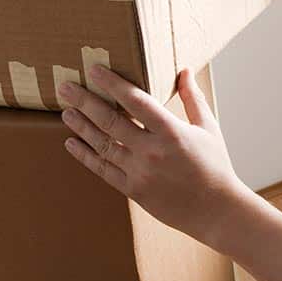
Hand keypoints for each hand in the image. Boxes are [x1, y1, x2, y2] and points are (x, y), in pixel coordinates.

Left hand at [59, 66, 249, 246]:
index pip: (136, 101)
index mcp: (172, 132)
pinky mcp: (133, 190)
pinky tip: (72, 143)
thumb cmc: (215, 165)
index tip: (94, 70)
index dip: (113, 84)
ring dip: (81, 127)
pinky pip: (103, 169)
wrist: (215, 210)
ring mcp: (140, 172)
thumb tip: (185, 70)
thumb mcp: (208, 128)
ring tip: (66, 112)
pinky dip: (86, 155)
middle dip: (85, 101)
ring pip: (102, 144)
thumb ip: (193, 98)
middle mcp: (152, 151)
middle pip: (110, 121)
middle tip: (66, 87)